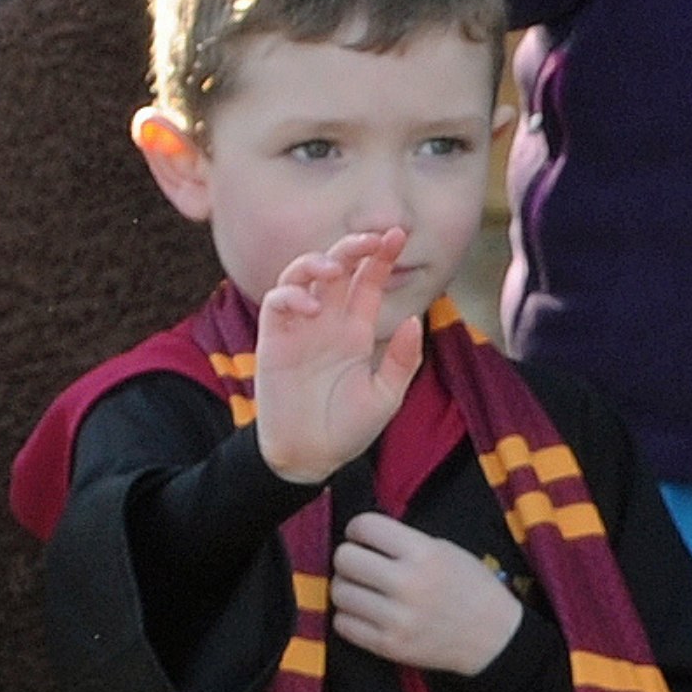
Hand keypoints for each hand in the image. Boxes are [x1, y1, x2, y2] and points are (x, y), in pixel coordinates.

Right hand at [248, 228, 432, 484]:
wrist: (310, 457)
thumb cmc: (348, 428)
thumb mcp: (386, 396)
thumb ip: (402, 360)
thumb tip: (417, 319)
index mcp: (356, 329)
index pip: (368, 282)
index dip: (381, 256)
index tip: (398, 234)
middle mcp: (328, 321)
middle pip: (337, 267)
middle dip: (353, 247)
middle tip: (373, 238)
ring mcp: (300, 327)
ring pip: (301, 274)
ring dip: (316, 262)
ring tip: (335, 269)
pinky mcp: (274, 340)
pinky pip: (276, 302)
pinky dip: (290, 295)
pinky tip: (310, 308)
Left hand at [325, 510, 529, 677]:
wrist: (493, 637)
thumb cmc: (471, 588)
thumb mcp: (445, 550)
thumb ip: (404, 542)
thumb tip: (362, 539)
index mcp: (424, 553)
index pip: (365, 527)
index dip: (357, 529)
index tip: (361, 537)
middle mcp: (407, 583)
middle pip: (345, 559)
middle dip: (349, 558)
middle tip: (359, 565)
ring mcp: (396, 618)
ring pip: (339, 593)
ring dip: (347, 588)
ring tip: (363, 590)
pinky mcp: (389, 646)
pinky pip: (343, 625)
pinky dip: (349, 616)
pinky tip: (365, 613)